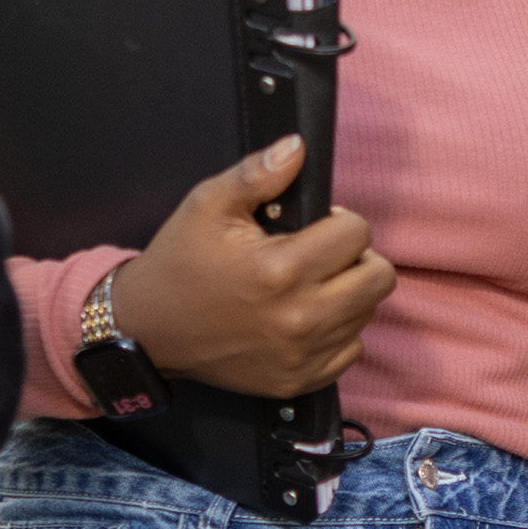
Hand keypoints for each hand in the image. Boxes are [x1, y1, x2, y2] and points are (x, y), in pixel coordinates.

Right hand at [116, 137, 392, 396]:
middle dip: (356, 257)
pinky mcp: (299, 380)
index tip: (314, 227)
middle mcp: (299, 317)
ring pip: (368, 313)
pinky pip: (351, 350)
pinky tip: (304, 318)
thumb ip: (257, 174)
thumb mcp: (208, 205)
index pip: (357, 233)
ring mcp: (302, 355)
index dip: (338, 221)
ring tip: (308, 286)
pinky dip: (338, 332)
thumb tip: (298, 147)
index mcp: (280, 269)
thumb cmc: (179, 264)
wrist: (148, 331)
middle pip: (379, 278)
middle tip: (321, 254)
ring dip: (347, 294)